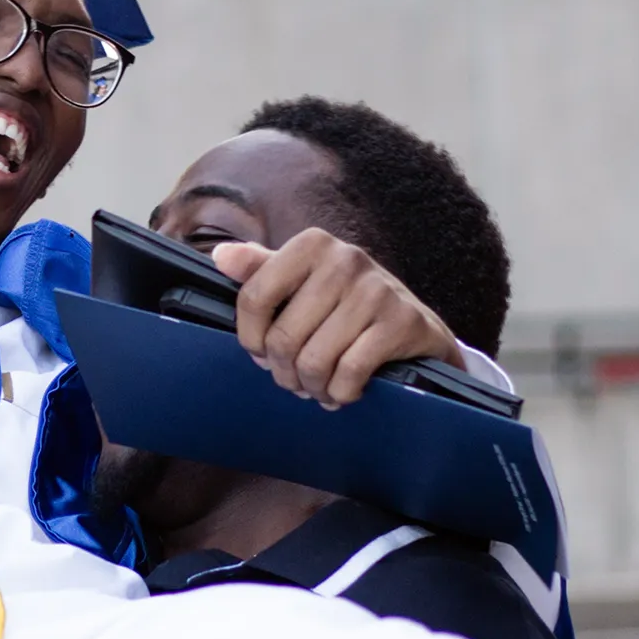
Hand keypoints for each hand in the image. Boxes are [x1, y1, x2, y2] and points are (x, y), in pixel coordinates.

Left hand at [213, 231, 460, 407]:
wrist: (418, 327)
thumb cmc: (348, 307)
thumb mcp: (305, 281)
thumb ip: (261, 269)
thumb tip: (220, 257)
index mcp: (312, 244)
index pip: (254, 298)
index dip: (251, 339)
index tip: (262, 354)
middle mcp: (345, 259)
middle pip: (283, 338)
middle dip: (284, 373)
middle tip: (295, 381)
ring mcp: (376, 290)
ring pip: (315, 360)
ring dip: (312, 387)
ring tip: (318, 388)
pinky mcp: (401, 322)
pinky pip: (350, 373)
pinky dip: (341, 393)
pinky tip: (343, 392)